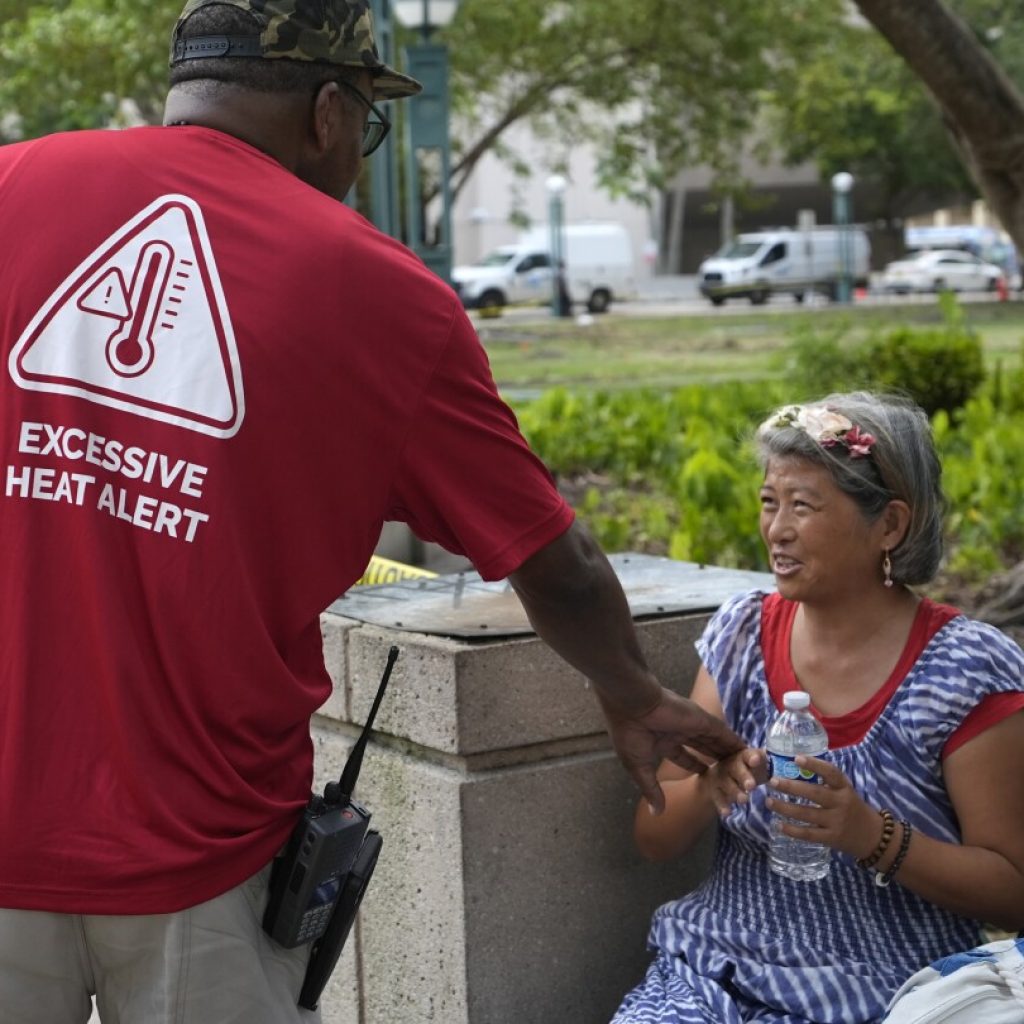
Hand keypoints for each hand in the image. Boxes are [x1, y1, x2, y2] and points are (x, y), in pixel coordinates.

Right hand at [602, 687, 743, 814]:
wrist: (632, 705)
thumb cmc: (630, 735)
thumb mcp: (639, 767)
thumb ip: (652, 790)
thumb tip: (656, 814)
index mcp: (663, 741)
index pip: (685, 757)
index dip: (697, 768)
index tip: (708, 778)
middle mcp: (679, 732)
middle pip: (704, 750)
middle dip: (716, 762)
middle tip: (732, 776)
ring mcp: (692, 725)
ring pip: (716, 742)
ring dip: (729, 754)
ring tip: (745, 767)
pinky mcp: (703, 720)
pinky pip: (723, 734)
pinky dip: (735, 742)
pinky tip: (748, 751)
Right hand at [699, 747, 769, 816]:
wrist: (720, 775)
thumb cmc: (747, 769)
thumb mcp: (758, 765)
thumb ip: (771, 764)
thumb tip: (794, 763)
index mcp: (744, 757)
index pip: (748, 755)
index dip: (752, 757)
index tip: (756, 760)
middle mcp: (731, 764)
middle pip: (737, 769)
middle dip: (744, 777)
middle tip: (751, 786)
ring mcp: (721, 777)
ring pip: (727, 784)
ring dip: (735, 792)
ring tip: (743, 800)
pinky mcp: (714, 790)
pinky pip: (717, 798)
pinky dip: (722, 805)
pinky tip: (727, 813)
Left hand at [765, 756, 881, 858]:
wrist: (873, 837)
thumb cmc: (852, 808)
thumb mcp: (845, 791)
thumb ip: (826, 782)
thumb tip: (795, 766)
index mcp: (844, 788)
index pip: (831, 773)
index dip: (814, 765)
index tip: (796, 758)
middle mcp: (841, 803)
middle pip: (814, 793)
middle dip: (791, 787)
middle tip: (772, 781)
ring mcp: (836, 822)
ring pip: (807, 814)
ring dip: (785, 808)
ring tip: (768, 801)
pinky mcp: (831, 838)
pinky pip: (808, 834)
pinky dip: (792, 830)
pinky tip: (778, 825)